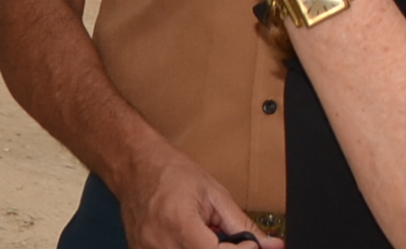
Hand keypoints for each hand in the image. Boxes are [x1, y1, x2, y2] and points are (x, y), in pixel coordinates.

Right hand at [116, 142, 285, 248]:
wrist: (136, 166)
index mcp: (180, 222)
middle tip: (234, 243)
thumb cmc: (172, 172)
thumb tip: (270, 244)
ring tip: (208, 236)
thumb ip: (242, 223)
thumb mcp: (214, 193)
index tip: (251, 246)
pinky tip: (192, 241)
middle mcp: (160, 242)